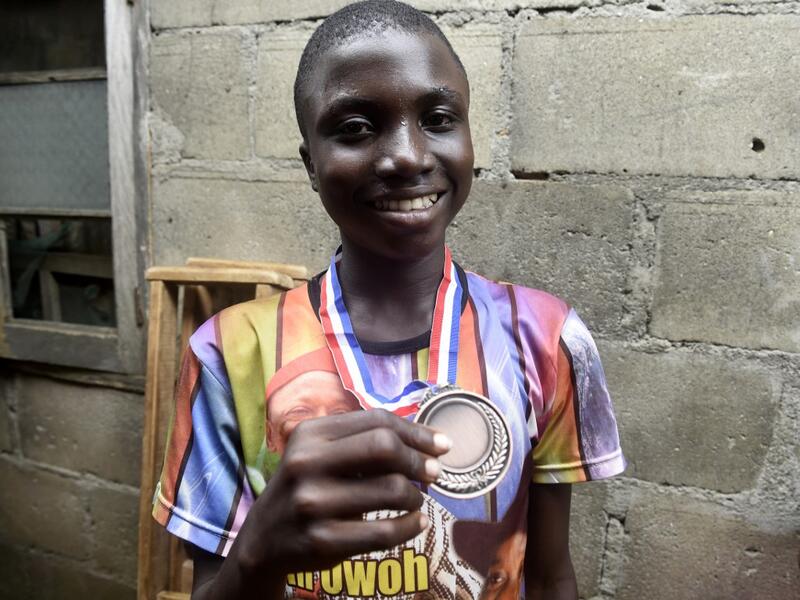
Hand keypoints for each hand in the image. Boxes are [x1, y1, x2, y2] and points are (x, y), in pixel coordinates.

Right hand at [231, 409, 451, 585]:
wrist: (263, 540)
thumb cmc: (307, 487)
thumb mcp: (320, 453)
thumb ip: (363, 441)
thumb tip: (430, 441)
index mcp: (310, 434)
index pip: (377, 421)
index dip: (417, 432)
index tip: (442, 445)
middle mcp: (307, 464)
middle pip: (385, 447)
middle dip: (419, 460)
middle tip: (434, 472)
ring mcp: (312, 503)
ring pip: (391, 490)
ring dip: (416, 496)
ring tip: (416, 500)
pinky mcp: (322, 541)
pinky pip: (384, 532)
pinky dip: (410, 526)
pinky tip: (416, 523)